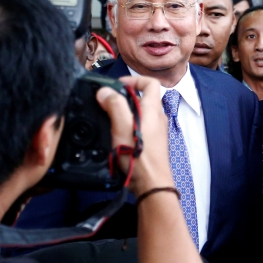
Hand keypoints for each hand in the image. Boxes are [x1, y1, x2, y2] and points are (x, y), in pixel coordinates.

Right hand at [97, 76, 172, 196]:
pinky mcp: (152, 144)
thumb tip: (105, 91)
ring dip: (125, 113)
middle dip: (125, 97)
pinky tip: (115, 136)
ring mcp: (157, 132)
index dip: (134, 79)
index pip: (150, 83)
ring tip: (109, 119)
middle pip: (144, 98)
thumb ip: (114, 105)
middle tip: (108, 103)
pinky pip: (140, 128)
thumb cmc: (138, 155)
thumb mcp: (122, 126)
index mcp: (153, 109)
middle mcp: (158, 118)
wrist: (150, 183)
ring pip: (141, 114)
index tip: (118, 84)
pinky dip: (128, 126)